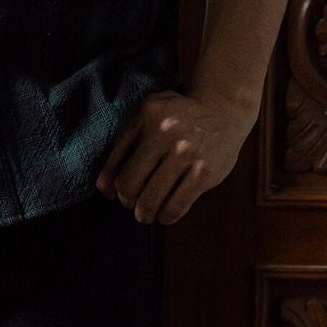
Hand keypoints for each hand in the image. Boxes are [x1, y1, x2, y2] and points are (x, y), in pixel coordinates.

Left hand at [94, 87, 257, 224]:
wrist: (223, 109)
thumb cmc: (178, 115)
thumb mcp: (149, 113)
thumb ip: (124, 144)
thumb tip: (103, 188)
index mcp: (146, 117)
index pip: (116, 161)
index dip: (112, 185)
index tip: (115, 193)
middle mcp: (164, 134)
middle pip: (129, 184)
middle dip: (127, 201)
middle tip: (132, 203)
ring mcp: (186, 154)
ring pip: (151, 200)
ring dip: (144, 214)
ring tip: (147, 213)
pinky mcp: (204, 173)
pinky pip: (176, 206)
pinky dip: (166, 216)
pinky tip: (166, 213)